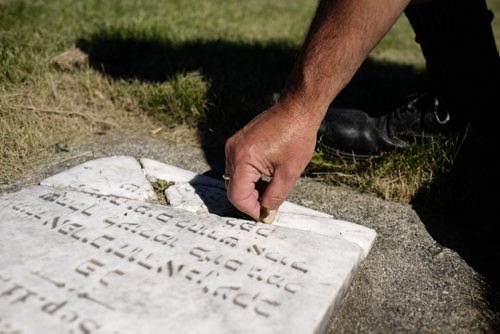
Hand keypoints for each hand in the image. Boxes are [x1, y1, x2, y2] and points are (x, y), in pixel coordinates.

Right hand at [224, 99, 318, 222]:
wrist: (297, 109)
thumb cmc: (296, 137)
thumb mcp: (289, 173)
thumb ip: (275, 197)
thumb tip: (266, 214)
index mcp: (243, 160)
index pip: (237, 196)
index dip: (251, 210)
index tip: (266, 215)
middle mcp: (233, 152)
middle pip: (233, 189)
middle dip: (250, 201)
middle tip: (270, 206)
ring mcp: (233, 145)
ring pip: (235, 180)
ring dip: (250, 190)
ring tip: (271, 191)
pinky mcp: (238, 142)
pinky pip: (238, 168)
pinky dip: (249, 178)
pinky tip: (266, 178)